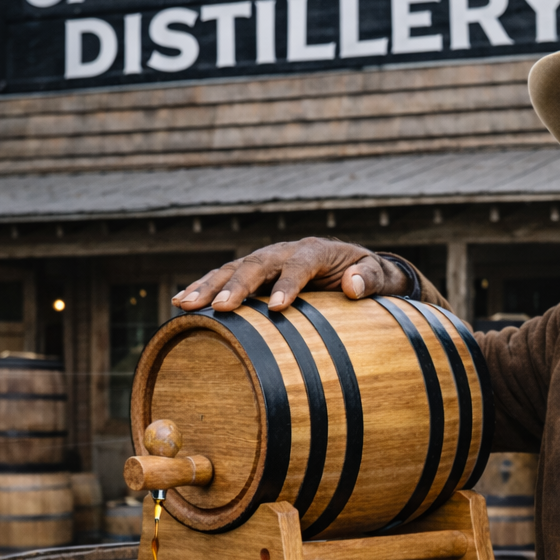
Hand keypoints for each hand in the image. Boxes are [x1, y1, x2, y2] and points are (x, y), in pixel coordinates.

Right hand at [171, 238, 410, 311]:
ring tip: (186, 304)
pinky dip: (204, 287)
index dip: (288, 284)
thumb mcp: (378, 277)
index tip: (278, 308)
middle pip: (258, 263)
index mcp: (316, 251)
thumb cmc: (366, 276)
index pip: (300, 264)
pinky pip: (227, 277)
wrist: (355, 269)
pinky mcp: (255, 274)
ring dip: (210, 286)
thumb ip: (369, 278)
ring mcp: (267, 260)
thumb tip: (353, 286)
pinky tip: (181, 302)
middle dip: (238, 285)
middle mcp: (286, 251)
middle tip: (221, 308)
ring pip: (234, 268)